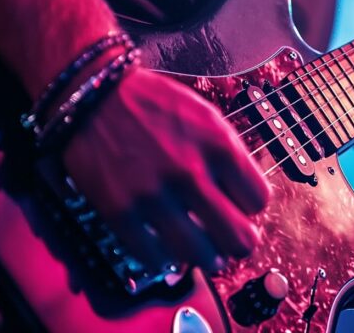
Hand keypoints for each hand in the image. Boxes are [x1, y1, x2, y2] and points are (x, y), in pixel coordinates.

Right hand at [63, 67, 269, 271]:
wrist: (94, 95)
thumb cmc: (153, 104)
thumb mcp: (207, 117)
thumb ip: (230, 156)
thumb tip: (247, 201)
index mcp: (218, 145)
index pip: (258, 201)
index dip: (251, 207)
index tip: (239, 206)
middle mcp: (190, 172)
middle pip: (239, 238)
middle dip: (238, 241)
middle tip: (228, 237)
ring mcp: (155, 195)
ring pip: (202, 256)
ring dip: (206, 256)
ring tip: (201, 248)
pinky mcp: (121, 212)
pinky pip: (157, 258)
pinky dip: (165, 258)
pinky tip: (165, 246)